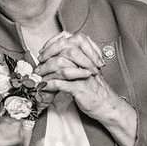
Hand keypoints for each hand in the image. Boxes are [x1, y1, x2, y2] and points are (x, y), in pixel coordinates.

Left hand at [35, 31, 135, 145]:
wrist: (107, 104)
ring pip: (61, 65)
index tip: (43, 52)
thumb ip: (75, 61)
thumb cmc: (95, 89)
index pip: (68, 41)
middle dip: (48, 56)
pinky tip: (44, 86)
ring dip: (46, 71)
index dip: (53, 45)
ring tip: (39, 76)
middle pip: (64, 50)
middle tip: (39, 64)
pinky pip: (61, 83)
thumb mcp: (86, 71)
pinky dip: (49, 84)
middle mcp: (86, 63)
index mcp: (87, 56)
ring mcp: (83, 75)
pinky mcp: (80, 88)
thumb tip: (56, 55)